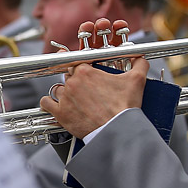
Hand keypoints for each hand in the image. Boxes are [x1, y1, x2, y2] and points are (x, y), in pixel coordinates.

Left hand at [39, 18, 148, 138]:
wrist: (117, 130)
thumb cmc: (124, 107)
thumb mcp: (136, 80)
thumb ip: (139, 64)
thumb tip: (141, 57)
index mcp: (86, 71)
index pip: (77, 62)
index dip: (81, 67)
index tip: (82, 70)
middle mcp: (72, 83)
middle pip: (68, 76)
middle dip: (76, 81)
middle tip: (85, 89)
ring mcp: (65, 98)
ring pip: (57, 89)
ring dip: (64, 92)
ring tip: (74, 99)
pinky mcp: (60, 113)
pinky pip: (46, 103)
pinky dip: (49, 103)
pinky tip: (56, 105)